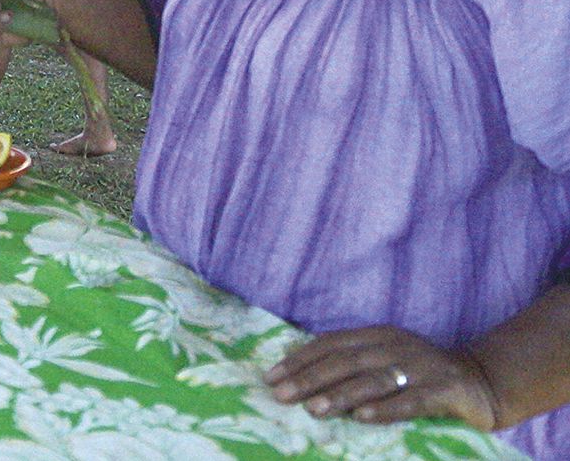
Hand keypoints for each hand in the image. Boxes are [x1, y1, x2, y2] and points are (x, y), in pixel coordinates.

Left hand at [267, 326, 499, 429]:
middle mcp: (396, 346)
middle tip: (281, 395)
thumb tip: (300, 380)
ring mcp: (421, 367)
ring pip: (374, 380)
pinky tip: (362, 418)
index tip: (271, 377)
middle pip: (345, 362)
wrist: (484, 382)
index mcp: (377, 336)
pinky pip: (411, 401)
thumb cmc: (422, 376)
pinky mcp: (444, 390)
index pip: (330, 344)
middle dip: (310, 378)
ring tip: (314, 410)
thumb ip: (352, 366)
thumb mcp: (386, 362)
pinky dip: (385, 409)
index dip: (300, 359)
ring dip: (341, 395)